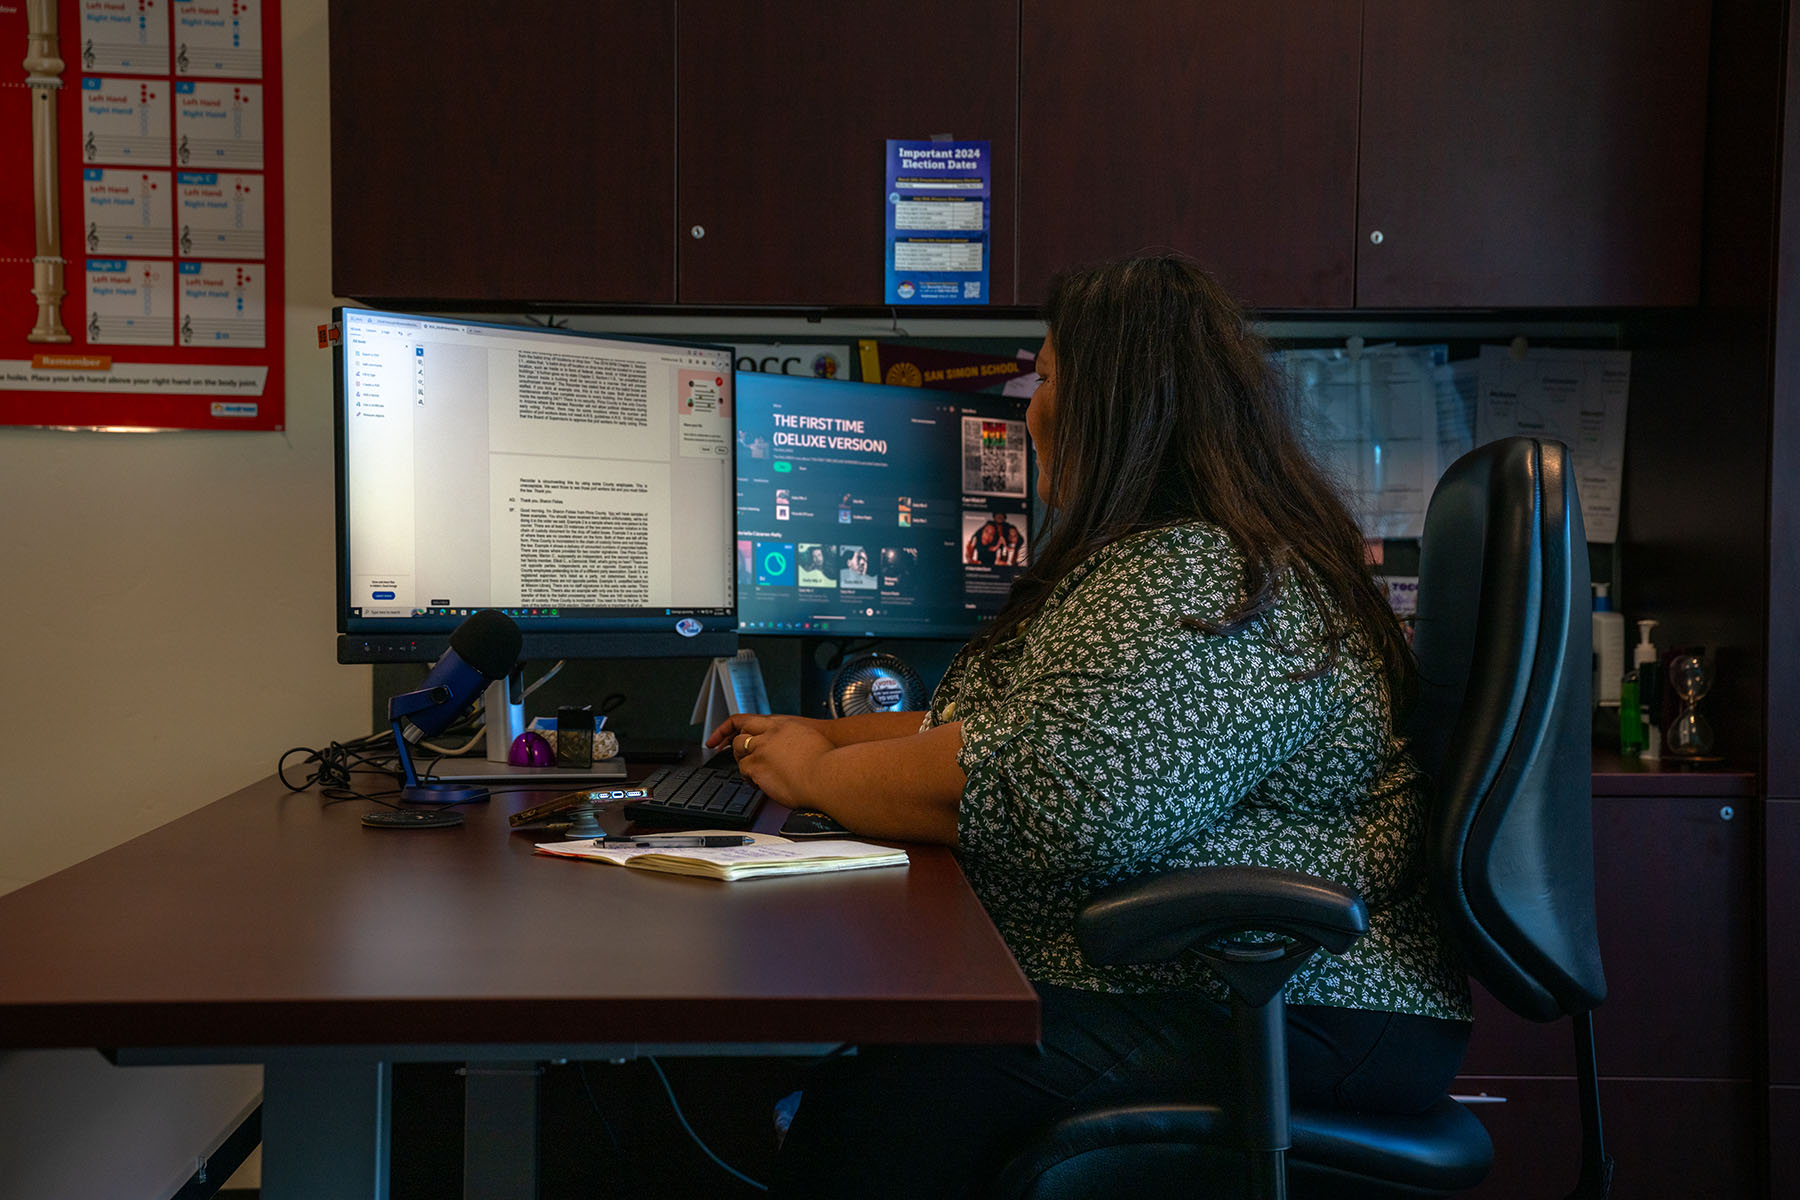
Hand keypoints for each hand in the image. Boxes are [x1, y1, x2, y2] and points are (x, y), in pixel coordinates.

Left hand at [708, 714, 834, 809]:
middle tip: (736, 756)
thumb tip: (794, 748)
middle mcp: (768, 734)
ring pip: (739, 753)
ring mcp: (760, 750)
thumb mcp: (809, 738)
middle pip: (740, 737)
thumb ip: (795, 739)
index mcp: (781, 724)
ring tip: (753, 773)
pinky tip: (758, 783)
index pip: (748, 720)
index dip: (732, 728)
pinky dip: (748, 778)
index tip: (726, 735)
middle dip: (735, 747)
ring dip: (743, 763)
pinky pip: (743, 771)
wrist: (827, 773)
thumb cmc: (827, 759)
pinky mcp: (757, 766)